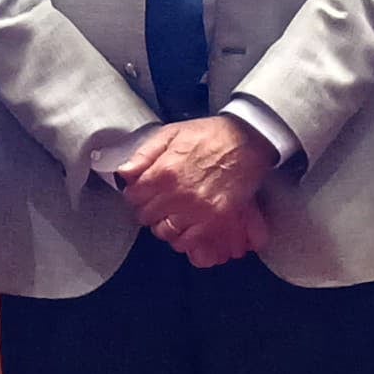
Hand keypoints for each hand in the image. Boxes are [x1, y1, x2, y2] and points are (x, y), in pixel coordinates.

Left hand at [115, 115, 274, 267]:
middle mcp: (178, 194)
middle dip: (148, 209)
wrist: (248, 139)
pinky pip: (188, 240)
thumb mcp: (172, 133)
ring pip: (165, 232)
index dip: (135, 194)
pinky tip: (185, 226)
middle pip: (147, 216)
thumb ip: (144, 154)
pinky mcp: (216, 219)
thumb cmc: (211, 134)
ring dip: (164, 224)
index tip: (141, 192)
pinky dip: (183, 237)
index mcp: (164, 172)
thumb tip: (124, 172)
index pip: (133, 197)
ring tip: (170, 215)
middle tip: (156, 203)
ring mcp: (197, 209)